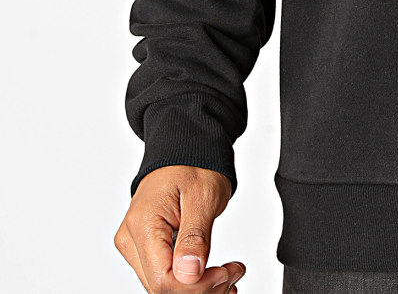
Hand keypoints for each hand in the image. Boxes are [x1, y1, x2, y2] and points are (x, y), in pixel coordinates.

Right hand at [115, 165, 244, 292]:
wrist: (186, 150)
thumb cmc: (194, 164)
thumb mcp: (203, 196)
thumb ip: (195, 236)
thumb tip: (188, 274)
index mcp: (143, 225)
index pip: (162, 279)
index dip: (196, 286)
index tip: (226, 273)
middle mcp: (132, 239)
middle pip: (162, 287)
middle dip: (202, 287)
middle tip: (233, 273)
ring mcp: (136, 245)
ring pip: (164, 286)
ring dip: (199, 287)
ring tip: (228, 274)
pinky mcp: (146, 248)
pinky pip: (166, 275)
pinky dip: (192, 281)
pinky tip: (214, 278)